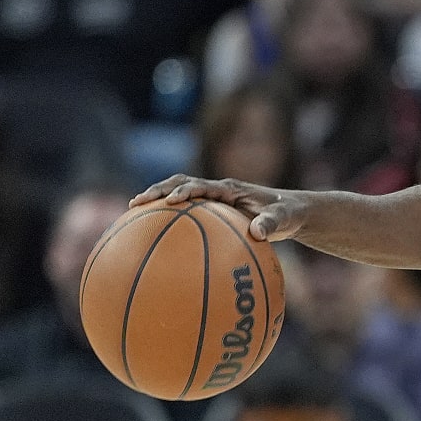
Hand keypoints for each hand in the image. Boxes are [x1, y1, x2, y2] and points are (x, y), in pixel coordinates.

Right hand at [130, 176, 308, 241]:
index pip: (202, 185)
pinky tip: (152, 236)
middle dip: (157, 191)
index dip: (186, 191)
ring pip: (178, 193)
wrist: (289, 212)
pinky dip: (167, 217)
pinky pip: (185, 212)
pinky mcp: (211, 210)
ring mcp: (212, 199)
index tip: (171, 200)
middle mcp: (216, 190)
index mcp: (230, 189)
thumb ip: (273, 223)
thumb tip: (257, 233)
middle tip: (135, 203)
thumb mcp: (285, 219)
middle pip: (180, 183)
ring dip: (156, 199)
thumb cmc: (288, 214)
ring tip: (131, 212)